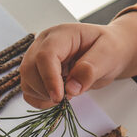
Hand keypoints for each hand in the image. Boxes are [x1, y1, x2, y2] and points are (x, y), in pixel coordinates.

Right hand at [20, 14, 136, 107]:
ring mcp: (37, 59)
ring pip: (27, 82)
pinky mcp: (37, 74)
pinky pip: (29, 92)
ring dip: (43, 96)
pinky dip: (41, 100)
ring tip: (66, 94)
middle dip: (46, 89)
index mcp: (61, 35)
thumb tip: (71, 88)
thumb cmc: (109, 49)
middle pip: (29, 69)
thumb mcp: (108, 55)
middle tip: (68, 97)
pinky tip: (57, 97)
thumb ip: (90, 69)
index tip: (60, 97)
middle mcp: (44, 44)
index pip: (45, 56)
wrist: (107, 54)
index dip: (50, 78)